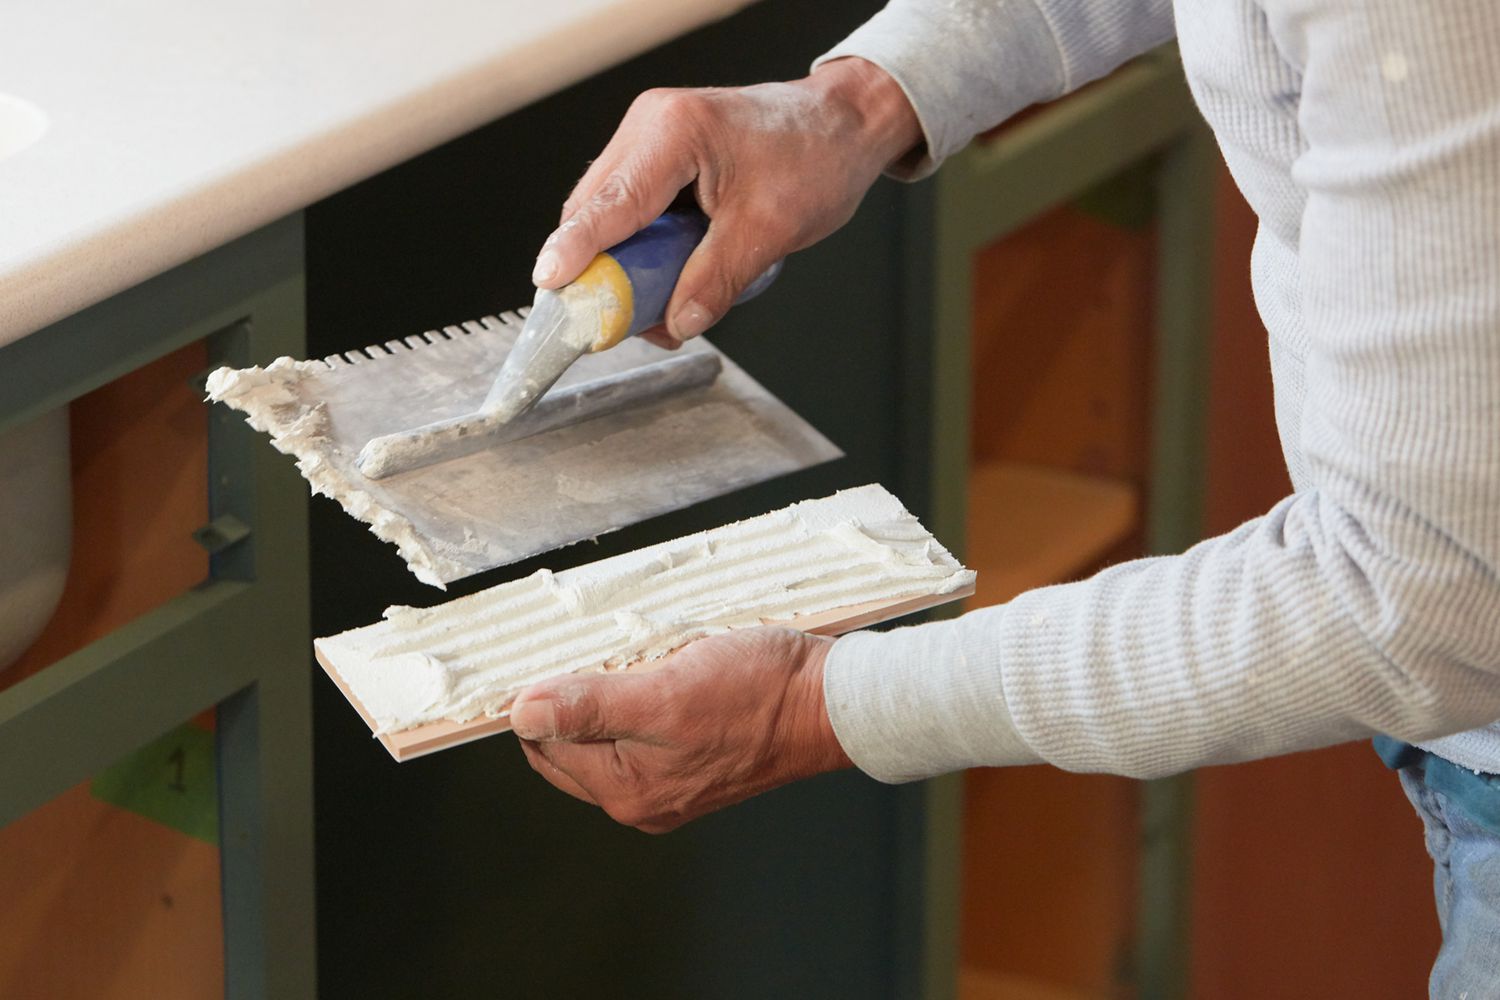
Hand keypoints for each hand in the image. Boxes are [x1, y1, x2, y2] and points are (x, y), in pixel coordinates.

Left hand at [509, 627, 852, 832]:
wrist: (830, 702)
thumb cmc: (759, 695)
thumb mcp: (665, 692)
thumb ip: (590, 706)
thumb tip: (522, 714)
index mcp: (626, 790)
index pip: (543, 743)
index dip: (539, 698)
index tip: (548, 654)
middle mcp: (642, 796)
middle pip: (571, 742)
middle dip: (576, 695)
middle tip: (597, 650)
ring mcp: (669, 781)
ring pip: (608, 730)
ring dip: (609, 690)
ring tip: (636, 657)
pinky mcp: (694, 758)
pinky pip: (643, 726)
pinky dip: (641, 694)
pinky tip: (662, 668)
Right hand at [531, 58, 921, 347]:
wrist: (844, 126)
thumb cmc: (816, 157)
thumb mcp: (770, 230)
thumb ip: (716, 280)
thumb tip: (676, 323)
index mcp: (675, 132)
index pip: (611, 201)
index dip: (576, 249)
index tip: (550, 286)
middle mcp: (651, 126)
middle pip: (596, 210)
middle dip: (599, 271)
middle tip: (611, 324)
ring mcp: (651, 140)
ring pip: (609, 215)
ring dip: (623, 266)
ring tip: (653, 311)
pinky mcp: (660, 158)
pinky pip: (632, 212)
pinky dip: (642, 251)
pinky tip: (666, 283)